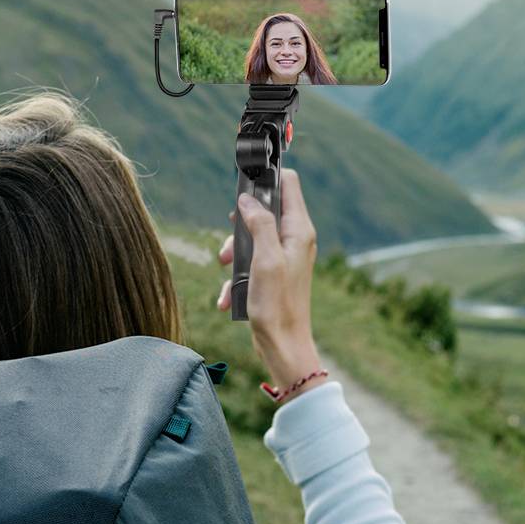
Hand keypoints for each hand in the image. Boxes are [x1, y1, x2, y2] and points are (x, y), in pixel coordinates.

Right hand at [217, 169, 322, 392]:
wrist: (283, 346)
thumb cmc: (277, 305)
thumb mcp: (264, 259)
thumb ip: (259, 224)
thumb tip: (248, 199)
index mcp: (299, 230)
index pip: (288, 183)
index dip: (266, 177)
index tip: (242, 183)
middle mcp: (294, 239)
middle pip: (264, 209)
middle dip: (240, 224)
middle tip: (230, 241)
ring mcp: (284, 257)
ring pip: (252, 237)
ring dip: (234, 252)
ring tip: (225, 269)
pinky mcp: (273, 274)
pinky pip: (250, 263)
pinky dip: (236, 277)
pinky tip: (228, 296)